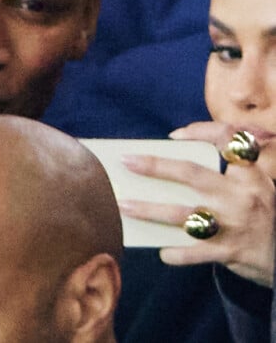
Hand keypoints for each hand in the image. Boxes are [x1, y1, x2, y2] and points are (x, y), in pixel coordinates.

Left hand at [119, 122, 274, 286]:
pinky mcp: (231, 252)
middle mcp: (241, 196)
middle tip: (126, 160)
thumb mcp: (254, 186)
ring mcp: (235, 225)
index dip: (201, 131)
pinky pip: (195, 252)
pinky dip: (176, 252)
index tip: (174, 135)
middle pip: (191, 174)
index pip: (228, 140)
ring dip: (150, 210)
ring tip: (124, 206)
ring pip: (184, 215)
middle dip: (155, 166)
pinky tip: (161, 251)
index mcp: (249, 176)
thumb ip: (224, 174)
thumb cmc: (260, 213)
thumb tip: (169, 165)